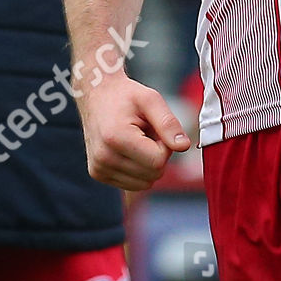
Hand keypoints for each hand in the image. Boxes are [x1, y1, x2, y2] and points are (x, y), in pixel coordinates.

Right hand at [80, 73, 191, 190]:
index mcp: (116, 138)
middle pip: (153, 174)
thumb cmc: (125, 96)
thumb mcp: (151, 100)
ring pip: (144, 183)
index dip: (165, 146)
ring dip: (147, 163)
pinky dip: (137, 169)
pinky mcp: (98, 174)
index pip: (158, 161)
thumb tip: (183, 146)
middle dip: (157, 155)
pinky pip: (133, 184)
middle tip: (146, 133)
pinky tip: (128, 149)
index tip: (155, 129)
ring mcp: (99, 169)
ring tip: (136, 140)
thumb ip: (169, 124)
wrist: (96, 95)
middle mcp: (104, 158)